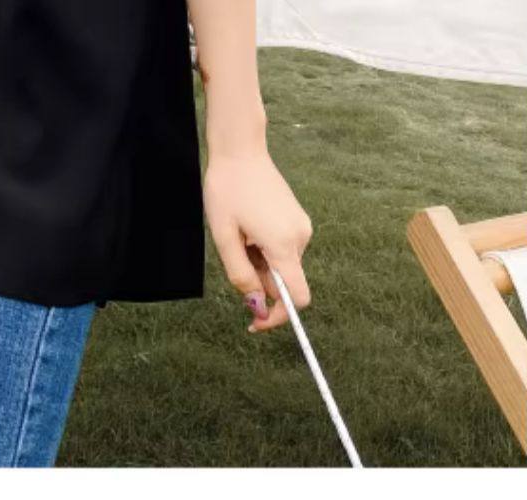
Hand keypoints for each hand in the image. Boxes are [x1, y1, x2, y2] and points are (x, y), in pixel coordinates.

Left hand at [203, 154, 312, 332]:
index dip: (279, 316)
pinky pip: (282, 250)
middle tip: (234, 254)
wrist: (240, 151)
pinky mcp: (298, 220)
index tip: (255, 320)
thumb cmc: (227, 190)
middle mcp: (301, 237)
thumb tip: (256, 306)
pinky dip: (264, 251)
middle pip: (284, 283)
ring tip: (239, 235)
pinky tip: (248, 228)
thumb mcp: (224, 237)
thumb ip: (240, 274)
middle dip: (258, 282)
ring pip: (281, 266)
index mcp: (284, 244)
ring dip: (258, 264)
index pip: (297, 298)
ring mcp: (302, 227)